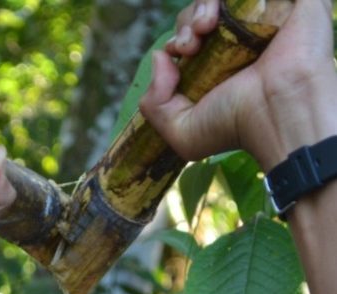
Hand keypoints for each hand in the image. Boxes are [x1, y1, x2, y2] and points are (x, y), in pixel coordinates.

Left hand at [139, 0, 335, 169]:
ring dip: (200, 7)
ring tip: (204, 27)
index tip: (178, 53)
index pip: (191, 37)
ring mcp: (264, 19)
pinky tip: (218, 16)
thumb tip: (158, 57)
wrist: (277, 111)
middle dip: (186, 24)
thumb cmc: (235, 126)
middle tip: (190, 45)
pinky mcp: (287, 3)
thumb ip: (154, 104)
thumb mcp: (182, 133)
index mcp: (219, 67)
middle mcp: (241, 42)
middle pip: (201, 13)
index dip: (178, 39)